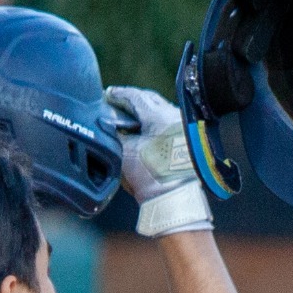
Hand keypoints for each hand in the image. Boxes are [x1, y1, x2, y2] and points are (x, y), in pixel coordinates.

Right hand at [104, 86, 209, 237]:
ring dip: (144, 113)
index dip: (119, 95)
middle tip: (116, 103)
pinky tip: (143, 131)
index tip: (108, 94)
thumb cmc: (150, 176)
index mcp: (161, 115)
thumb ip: (114, 133)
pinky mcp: (187, 141)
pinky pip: (167, 124)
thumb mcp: (125, 151)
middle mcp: (175, 117)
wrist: (173, 198)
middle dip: (132, 102)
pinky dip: (153, 124)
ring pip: (160, 112)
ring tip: (128, 118)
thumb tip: (106, 123)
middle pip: (150, 101)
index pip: (136, 97)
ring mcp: (183, 128)